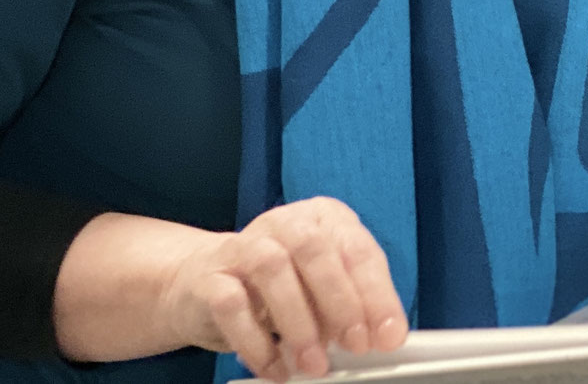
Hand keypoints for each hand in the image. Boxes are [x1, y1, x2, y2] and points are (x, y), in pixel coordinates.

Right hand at [155, 197, 407, 380]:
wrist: (199, 282)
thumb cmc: (276, 286)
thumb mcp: (319, 289)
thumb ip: (349, 304)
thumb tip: (377, 337)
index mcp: (324, 218)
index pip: (358, 250)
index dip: (378, 295)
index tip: (389, 336)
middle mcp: (285, 223)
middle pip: (317, 250)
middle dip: (342, 302)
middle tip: (355, 346)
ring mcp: (242, 246)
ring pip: (273, 269)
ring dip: (299, 322)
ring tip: (314, 363)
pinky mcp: (209, 277)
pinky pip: (232, 305)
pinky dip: (257, 342)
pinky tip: (275, 368)